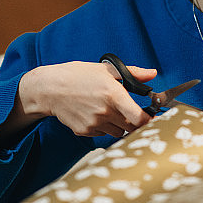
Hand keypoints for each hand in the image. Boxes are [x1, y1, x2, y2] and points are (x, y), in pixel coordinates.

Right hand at [19, 61, 155, 137]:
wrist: (50, 89)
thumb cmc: (77, 76)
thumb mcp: (106, 69)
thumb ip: (133, 73)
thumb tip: (152, 73)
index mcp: (113, 94)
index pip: (140, 118)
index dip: (149, 121)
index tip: (152, 118)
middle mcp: (105, 112)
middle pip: (131, 127)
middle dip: (133, 121)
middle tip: (129, 111)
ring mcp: (94, 124)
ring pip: (118, 132)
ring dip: (118, 124)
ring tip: (108, 110)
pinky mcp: (85, 131)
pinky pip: (102, 134)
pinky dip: (103, 127)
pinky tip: (95, 114)